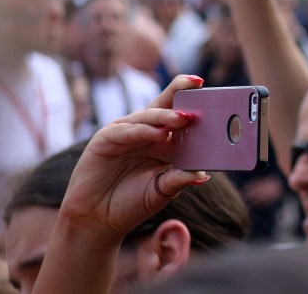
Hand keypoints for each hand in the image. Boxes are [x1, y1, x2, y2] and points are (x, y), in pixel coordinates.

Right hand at [57, 75, 207, 242]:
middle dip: (181, 92)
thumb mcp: (162, 190)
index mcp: (164, 140)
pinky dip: (144, 131)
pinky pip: (127, 130)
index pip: (181, 113)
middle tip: (198, 86)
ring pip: (148, 116)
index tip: (210, 88)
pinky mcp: (106, 139)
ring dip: (166, 116)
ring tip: (183, 118)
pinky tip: (159, 134)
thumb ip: (179, 179)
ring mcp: (126, 133)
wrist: (97, 220)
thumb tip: (204, 174)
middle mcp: (147, 131)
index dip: (193, 100)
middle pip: (165, 104)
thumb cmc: (132, 203)